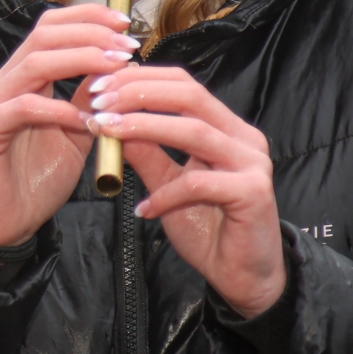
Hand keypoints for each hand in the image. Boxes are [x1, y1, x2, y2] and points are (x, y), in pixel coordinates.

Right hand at [0, 5, 139, 258]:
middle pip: (43, 35)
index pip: (50, 27)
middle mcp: (3, 83)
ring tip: (115, 69)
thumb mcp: (75, 133)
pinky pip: (23, 108)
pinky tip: (86, 120)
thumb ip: (89, 100)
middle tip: (127, 46)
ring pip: (34, 63)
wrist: (2, 224)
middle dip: (90, 34)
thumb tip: (121, 68)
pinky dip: (58, 109)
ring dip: (80, 61)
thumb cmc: (36, 179)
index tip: (125, 25)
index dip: (87, 18)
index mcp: (22, 78)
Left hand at [87, 65, 285, 317]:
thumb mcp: (165, 183)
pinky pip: (201, 183)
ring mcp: (252, 163)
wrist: (241, 274)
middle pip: (191, 96)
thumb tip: (109, 121)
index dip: (141, 79)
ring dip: (145, 127)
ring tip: (107, 131)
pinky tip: (143, 208)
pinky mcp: (254, 192)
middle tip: (100, 101)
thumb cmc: (207, 226)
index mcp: (225, 127)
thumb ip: (144, 153)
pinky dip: (166, 193)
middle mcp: (243, 138)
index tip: (98, 85)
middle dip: (140, 93)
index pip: (183, 85)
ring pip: (194, 132)